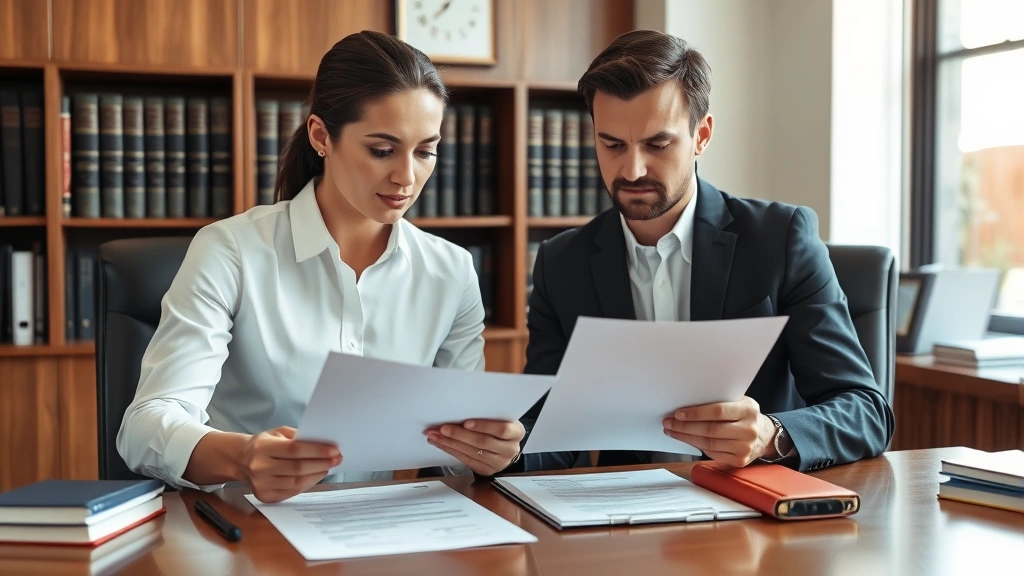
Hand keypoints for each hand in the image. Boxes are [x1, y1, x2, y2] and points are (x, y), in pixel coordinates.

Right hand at [238, 426, 341, 502]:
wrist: (240, 460)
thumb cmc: (264, 444)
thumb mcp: (278, 433)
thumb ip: (298, 437)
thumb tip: (324, 444)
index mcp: (263, 447)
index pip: (294, 450)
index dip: (317, 451)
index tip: (335, 450)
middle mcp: (260, 467)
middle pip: (297, 468)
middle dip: (321, 463)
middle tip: (337, 459)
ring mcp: (261, 484)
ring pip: (297, 482)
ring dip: (317, 475)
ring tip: (328, 467)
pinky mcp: (265, 496)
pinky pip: (292, 492)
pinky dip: (308, 484)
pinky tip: (316, 476)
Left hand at [426, 419, 524, 475]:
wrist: (506, 445)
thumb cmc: (501, 426)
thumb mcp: (501, 417)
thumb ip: (489, 415)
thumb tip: (461, 409)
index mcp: (517, 432)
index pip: (501, 429)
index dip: (483, 426)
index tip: (466, 422)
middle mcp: (510, 449)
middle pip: (483, 442)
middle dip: (459, 435)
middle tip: (442, 428)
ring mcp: (499, 462)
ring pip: (472, 453)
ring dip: (450, 443)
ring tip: (435, 435)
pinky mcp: (486, 470)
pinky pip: (466, 460)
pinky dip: (451, 451)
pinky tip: (441, 444)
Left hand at [662, 397, 776, 466]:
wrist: (765, 436)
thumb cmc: (744, 415)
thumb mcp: (739, 402)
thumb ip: (720, 401)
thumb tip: (687, 403)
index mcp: (748, 410)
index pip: (718, 411)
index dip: (696, 413)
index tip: (678, 413)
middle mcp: (749, 430)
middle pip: (710, 430)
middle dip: (685, 426)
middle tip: (668, 422)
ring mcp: (745, 447)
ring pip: (708, 443)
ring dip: (686, 437)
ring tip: (672, 431)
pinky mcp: (739, 460)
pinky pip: (712, 453)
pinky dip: (696, 446)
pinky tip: (686, 439)